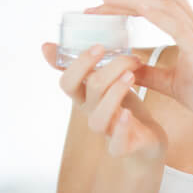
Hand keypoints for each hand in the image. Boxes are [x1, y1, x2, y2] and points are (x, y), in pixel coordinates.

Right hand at [42, 43, 167, 160]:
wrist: (147, 136)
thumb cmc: (122, 103)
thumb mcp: (104, 79)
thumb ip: (84, 63)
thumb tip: (45, 46)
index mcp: (84, 95)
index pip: (67, 82)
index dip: (80, 64)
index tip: (99, 47)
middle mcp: (91, 112)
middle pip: (92, 90)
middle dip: (111, 70)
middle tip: (131, 58)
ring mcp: (105, 130)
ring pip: (99, 117)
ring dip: (116, 93)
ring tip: (132, 76)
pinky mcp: (122, 146)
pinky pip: (116, 143)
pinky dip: (121, 128)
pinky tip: (128, 114)